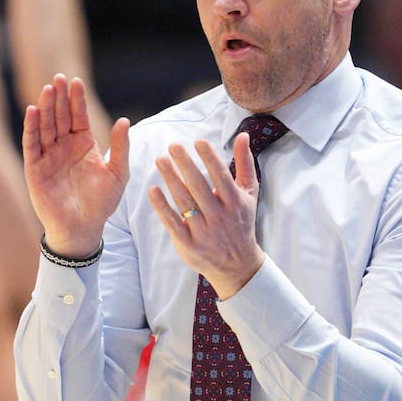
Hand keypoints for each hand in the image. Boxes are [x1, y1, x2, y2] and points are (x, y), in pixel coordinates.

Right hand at [21, 74, 128, 256]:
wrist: (83, 228)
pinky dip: (31, 128)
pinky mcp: (35, 168)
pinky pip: (32, 144)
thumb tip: (125, 120)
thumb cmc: (102, 203)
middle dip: (59, 97)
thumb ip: (120, 147)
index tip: (76, 81)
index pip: (78, 116)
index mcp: (83, 144)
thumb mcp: (117, 173)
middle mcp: (64, 146)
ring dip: (45, 107)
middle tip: (58, 77)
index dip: (77, 99)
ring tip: (47, 89)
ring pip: (45, 126)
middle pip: (60, 116)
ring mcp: (48, 156)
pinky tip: (32, 112)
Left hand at [146, 135, 263, 298]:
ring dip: (171, 180)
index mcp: (235, 202)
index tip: (198, 141)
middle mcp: (220, 217)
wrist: (237, 265)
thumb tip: (242, 135)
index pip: (221, 176)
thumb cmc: (241, 221)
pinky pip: (172, 222)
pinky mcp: (188, 244)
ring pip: (185, 202)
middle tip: (173, 146)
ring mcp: (204, 232)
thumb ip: (244, 164)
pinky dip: (162, 207)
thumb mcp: (249, 194)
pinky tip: (152, 190)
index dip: (210, 159)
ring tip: (160, 160)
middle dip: (186, 165)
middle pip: (200, 187)